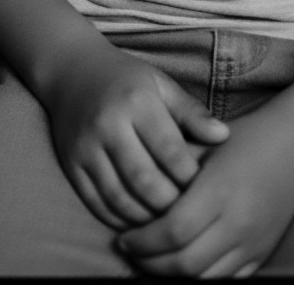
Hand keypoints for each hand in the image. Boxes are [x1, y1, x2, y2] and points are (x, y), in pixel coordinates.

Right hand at [45, 46, 229, 231]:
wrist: (71, 71)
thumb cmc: (126, 80)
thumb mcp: (161, 84)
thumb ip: (192, 112)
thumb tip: (223, 136)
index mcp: (137, 101)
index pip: (171, 152)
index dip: (190, 178)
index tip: (204, 189)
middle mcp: (108, 124)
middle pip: (145, 181)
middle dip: (170, 205)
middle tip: (187, 214)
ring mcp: (86, 146)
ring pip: (120, 198)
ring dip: (146, 219)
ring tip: (165, 222)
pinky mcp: (70, 164)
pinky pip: (96, 203)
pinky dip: (119, 219)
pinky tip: (137, 222)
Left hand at [116, 105, 293, 276]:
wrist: (293, 146)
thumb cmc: (241, 140)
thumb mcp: (202, 146)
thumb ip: (169, 168)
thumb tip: (131, 191)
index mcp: (219, 190)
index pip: (173, 230)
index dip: (143, 241)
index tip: (123, 237)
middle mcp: (238, 221)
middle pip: (186, 262)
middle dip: (151, 263)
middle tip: (131, 252)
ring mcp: (253, 242)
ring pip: (205, 279)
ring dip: (173, 276)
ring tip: (152, 261)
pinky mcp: (262, 254)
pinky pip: (227, 281)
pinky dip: (200, 280)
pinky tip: (182, 265)